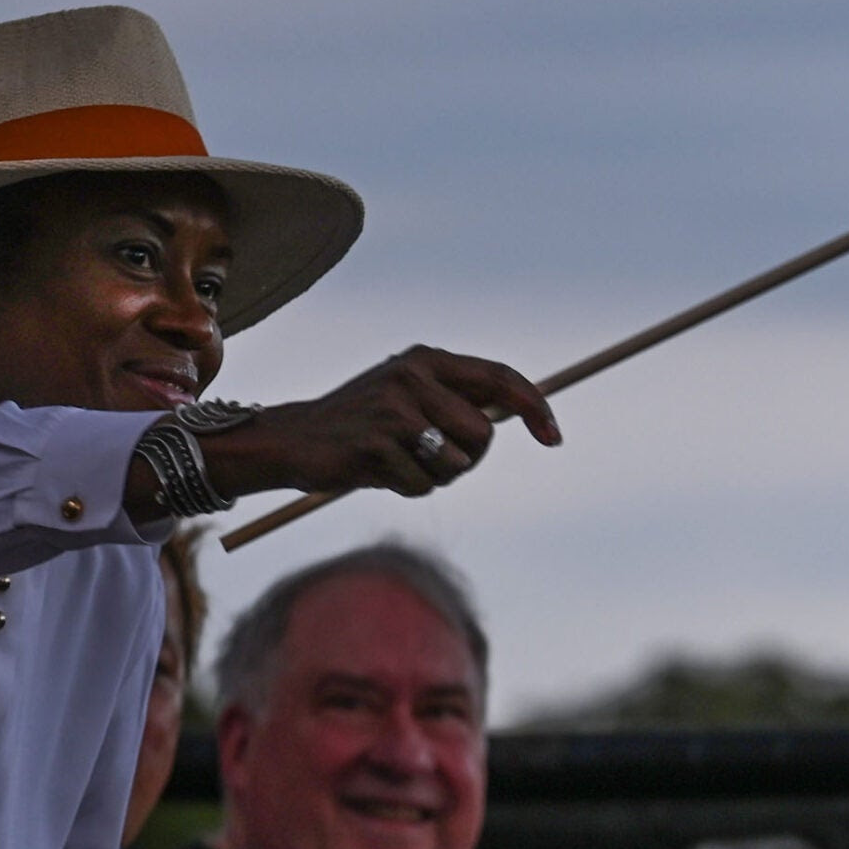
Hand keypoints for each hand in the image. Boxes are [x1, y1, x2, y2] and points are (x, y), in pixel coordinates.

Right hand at [203, 346, 560, 499]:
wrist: (294, 440)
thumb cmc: (363, 426)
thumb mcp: (410, 399)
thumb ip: (456, 402)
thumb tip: (518, 414)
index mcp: (426, 360)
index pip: (500, 377)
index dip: (536, 406)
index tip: (554, 436)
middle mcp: (414, 375)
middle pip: (484, 435)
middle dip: (468, 461)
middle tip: (433, 462)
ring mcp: (395, 407)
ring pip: (456, 464)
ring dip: (434, 477)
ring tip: (400, 464)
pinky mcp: (377, 442)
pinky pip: (421, 484)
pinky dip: (406, 489)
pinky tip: (378, 473)